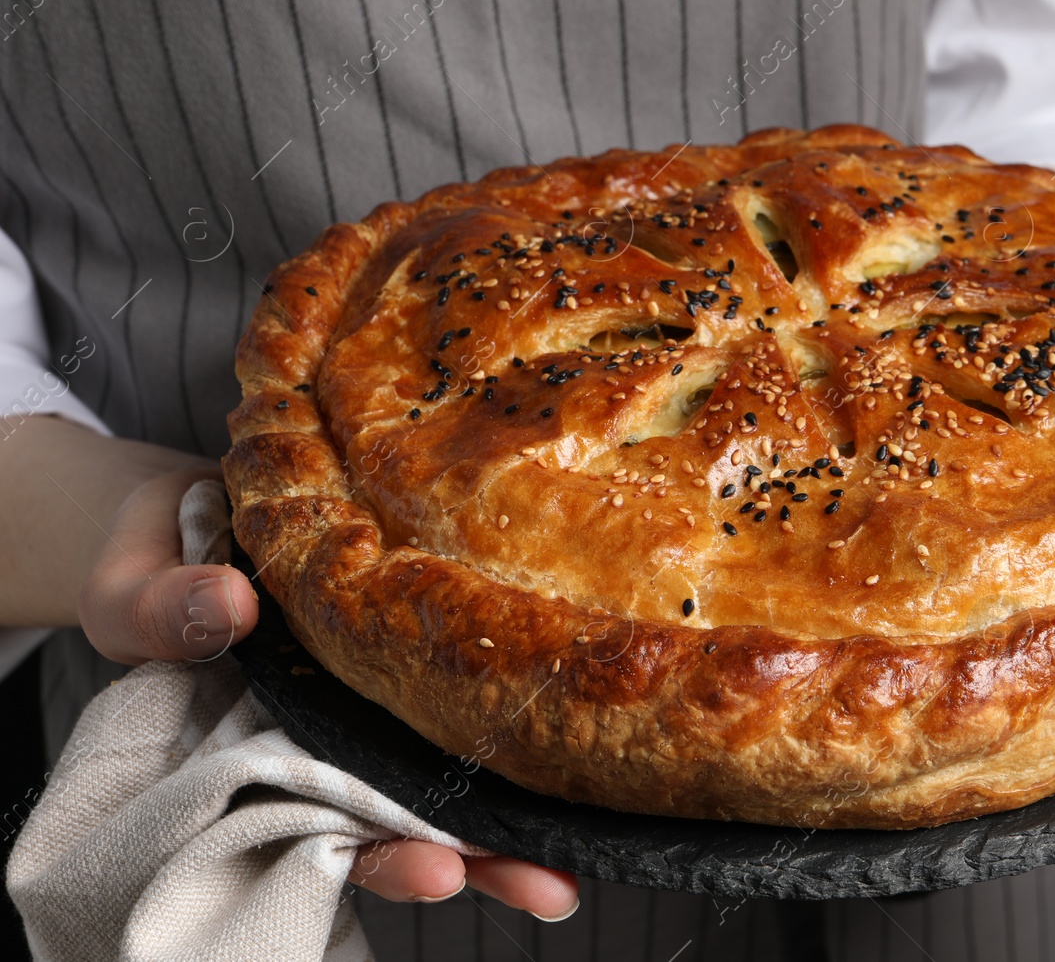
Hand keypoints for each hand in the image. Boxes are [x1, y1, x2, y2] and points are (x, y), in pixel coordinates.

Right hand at [0, 417, 579, 918]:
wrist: (195, 509)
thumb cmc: (155, 568)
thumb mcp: (134, 592)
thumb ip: (163, 611)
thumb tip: (230, 607)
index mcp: (267, 757)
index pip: (332, 831)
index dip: (388, 859)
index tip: (437, 872)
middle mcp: (337, 739)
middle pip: (414, 816)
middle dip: (482, 856)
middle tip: (548, 887)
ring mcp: (380, 693)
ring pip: (453, 759)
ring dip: (515, 798)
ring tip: (577, 842)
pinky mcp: (413, 634)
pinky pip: (461, 666)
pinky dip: (512, 687)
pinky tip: (574, 700)